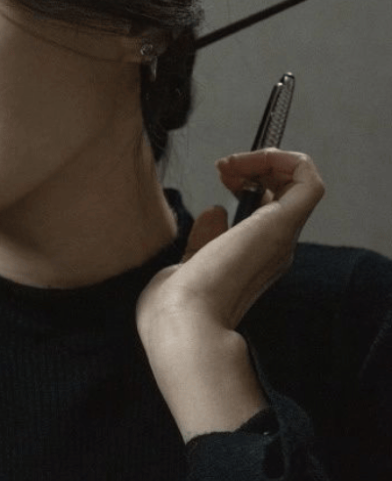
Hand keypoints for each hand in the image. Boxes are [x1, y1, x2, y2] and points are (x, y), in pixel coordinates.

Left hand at [136, 148, 324, 440]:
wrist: (181, 322)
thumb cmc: (174, 305)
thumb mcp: (187, 264)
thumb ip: (203, 240)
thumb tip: (215, 212)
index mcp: (253, 260)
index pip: (268, 210)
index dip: (249, 182)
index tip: (219, 175)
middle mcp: (274, 248)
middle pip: (285, 192)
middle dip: (255, 166)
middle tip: (223, 168)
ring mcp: (280, 237)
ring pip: (298, 181)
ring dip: (265, 159)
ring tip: (230, 165)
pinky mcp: (281, 225)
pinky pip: (307, 179)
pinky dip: (283, 158)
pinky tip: (248, 161)